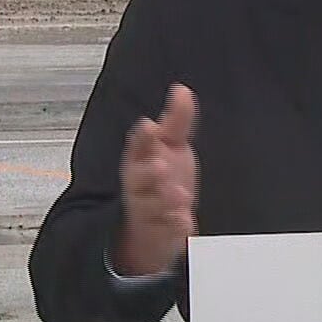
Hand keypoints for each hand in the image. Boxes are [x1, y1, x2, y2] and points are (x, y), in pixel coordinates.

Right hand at [116, 84, 197, 274]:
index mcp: (141, 160)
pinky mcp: (161, 232)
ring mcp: (149, 210)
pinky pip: (166, 231)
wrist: (155, 226)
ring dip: (163, 200)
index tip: (149, 127)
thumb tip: (181, 89)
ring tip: (179, 196)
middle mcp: (140, 185)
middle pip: (138, 178)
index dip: (142, 138)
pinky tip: (184, 223)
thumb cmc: (162, 179)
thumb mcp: (171, 147)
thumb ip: (176, 121)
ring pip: (151, 206)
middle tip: (161, 166)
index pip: (137, 148)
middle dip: (148, 172)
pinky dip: (175, 227)